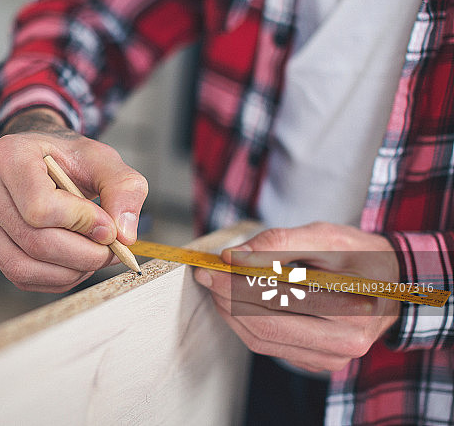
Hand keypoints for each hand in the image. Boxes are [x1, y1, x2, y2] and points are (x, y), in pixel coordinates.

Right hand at [0, 108, 147, 292]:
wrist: (38, 158)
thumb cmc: (65, 157)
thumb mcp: (102, 159)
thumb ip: (123, 188)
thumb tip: (124, 234)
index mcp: (8, 156)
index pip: (40, 207)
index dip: (81, 223)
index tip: (107, 226)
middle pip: (34, 242)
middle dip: (83, 254)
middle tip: (111, 249)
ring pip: (24, 266)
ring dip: (70, 271)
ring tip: (94, 255)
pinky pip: (20, 276)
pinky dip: (55, 277)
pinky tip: (73, 261)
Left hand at [193, 222, 400, 371]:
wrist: (390, 281)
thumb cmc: (359, 255)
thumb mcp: (326, 236)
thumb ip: (280, 243)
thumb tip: (234, 257)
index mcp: (352, 314)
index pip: (280, 301)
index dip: (238, 284)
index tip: (212, 265)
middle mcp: (342, 346)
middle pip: (265, 326)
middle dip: (228, 298)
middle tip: (207, 274)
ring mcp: (328, 359)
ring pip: (261, 340)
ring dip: (231, 311)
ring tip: (216, 284)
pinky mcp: (313, 361)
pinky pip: (268, 345)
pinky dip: (244, 321)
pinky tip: (235, 299)